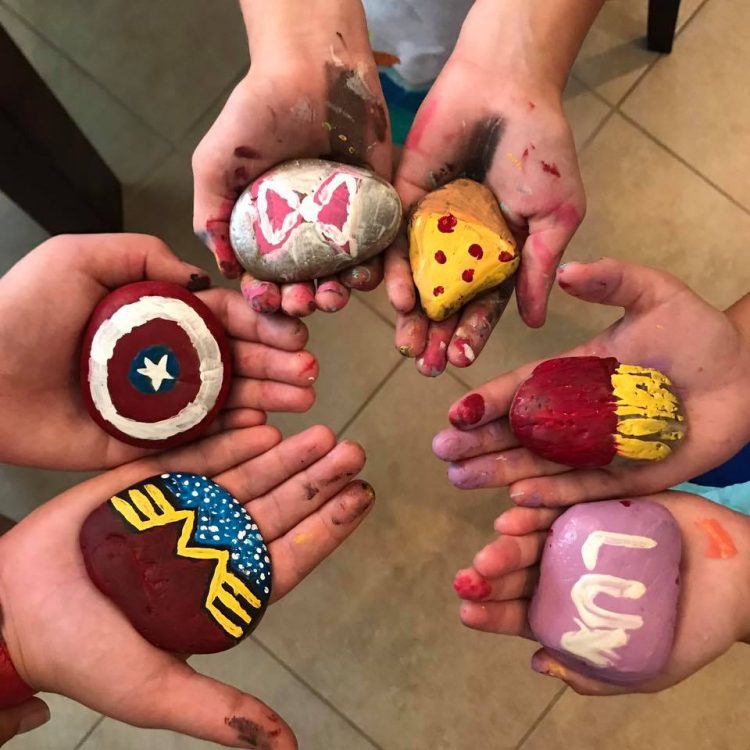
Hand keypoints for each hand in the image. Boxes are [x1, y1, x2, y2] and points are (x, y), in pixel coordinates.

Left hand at [0, 234, 316, 469]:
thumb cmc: (22, 311)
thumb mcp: (82, 258)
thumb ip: (144, 256)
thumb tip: (202, 279)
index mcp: (153, 316)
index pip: (221, 320)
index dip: (261, 327)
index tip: (296, 337)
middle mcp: (161, 360)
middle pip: (232, 363)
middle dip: (276, 367)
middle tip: (309, 376)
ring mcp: (154, 405)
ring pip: (223, 402)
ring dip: (266, 399)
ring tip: (300, 399)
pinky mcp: (140, 444)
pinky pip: (194, 441)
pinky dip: (231, 436)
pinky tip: (263, 427)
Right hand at [0, 423, 373, 746]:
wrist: (11, 611)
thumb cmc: (82, 655)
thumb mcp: (155, 689)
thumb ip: (221, 712)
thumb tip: (288, 749)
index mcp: (223, 589)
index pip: (289, 556)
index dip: (327, 528)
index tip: (362, 497)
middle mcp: (213, 546)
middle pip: (278, 509)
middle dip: (316, 482)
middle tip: (352, 452)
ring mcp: (186, 511)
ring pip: (247, 478)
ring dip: (285, 456)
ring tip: (322, 435)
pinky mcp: (153, 484)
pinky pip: (199, 457)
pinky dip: (231, 442)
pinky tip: (265, 429)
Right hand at [192, 4, 390, 316]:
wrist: (313, 68)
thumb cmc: (257, 111)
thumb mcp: (215, 163)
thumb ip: (210, 214)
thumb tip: (224, 267)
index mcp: (266, 227)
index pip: (265, 275)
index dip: (265, 295)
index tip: (267, 300)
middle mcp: (303, 232)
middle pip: (304, 281)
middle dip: (302, 301)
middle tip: (303, 304)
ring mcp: (340, 223)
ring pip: (341, 273)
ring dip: (337, 292)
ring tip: (333, 295)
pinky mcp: (374, 209)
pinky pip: (377, 248)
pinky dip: (373, 268)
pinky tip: (366, 276)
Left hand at [388, 53, 584, 375]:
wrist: (505, 88)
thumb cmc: (541, 150)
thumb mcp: (555, 216)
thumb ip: (538, 269)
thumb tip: (537, 323)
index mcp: (501, 256)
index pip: (483, 305)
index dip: (473, 333)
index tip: (461, 360)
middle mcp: (463, 250)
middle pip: (445, 302)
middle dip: (436, 335)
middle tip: (424, 365)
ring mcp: (432, 230)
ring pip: (417, 282)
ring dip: (412, 316)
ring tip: (407, 345)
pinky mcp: (404, 206)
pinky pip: (394, 244)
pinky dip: (393, 271)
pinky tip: (396, 298)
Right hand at [433, 258, 749, 505]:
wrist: (744, 375)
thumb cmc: (697, 333)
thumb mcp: (655, 295)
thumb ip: (612, 281)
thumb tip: (566, 271)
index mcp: (572, 375)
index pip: (520, 391)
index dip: (487, 402)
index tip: (454, 413)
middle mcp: (575, 416)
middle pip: (518, 433)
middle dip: (479, 444)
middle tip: (443, 454)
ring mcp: (598, 449)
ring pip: (540, 464)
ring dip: (500, 473)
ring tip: (460, 477)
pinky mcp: (626, 477)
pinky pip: (583, 489)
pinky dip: (552, 494)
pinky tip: (518, 497)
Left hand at [453, 491, 749, 694]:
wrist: (744, 581)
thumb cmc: (695, 628)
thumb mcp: (647, 667)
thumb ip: (595, 673)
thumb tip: (537, 662)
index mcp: (570, 609)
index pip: (521, 612)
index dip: (493, 612)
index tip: (468, 611)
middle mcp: (567, 569)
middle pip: (521, 570)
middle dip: (494, 574)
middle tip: (475, 575)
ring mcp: (582, 535)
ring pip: (536, 534)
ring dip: (511, 538)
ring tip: (495, 541)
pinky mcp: (599, 503)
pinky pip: (565, 501)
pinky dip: (542, 503)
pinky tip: (518, 507)